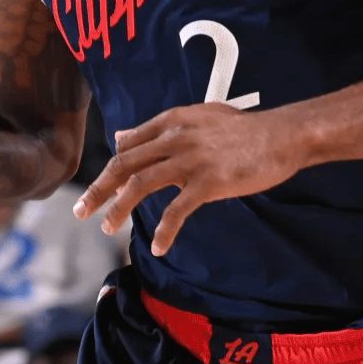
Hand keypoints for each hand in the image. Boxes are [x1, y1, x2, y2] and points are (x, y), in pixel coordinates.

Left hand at [76, 103, 306, 254]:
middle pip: (124, 165)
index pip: (128, 146)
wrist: (282, 135)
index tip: (96, 191)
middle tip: (80, 212)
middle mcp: (176, 139)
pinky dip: (164, 231)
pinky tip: (157, 246)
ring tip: (107, 229)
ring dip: (119, 209)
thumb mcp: (198, 117)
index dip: (108, 170)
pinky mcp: (210, 182)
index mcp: (172, 122)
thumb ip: (160, 127)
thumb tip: (123, 136)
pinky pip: (178, 210)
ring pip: (141, 185)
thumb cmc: (244, 130)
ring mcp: (192, 160)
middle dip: (98, 190)